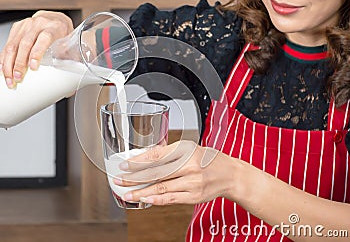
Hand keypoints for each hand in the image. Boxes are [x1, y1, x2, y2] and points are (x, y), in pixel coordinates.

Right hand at [0, 10, 73, 87]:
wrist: (56, 19)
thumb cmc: (64, 35)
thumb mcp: (71, 46)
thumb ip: (70, 65)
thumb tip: (69, 90)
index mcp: (55, 27)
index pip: (44, 38)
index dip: (37, 53)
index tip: (33, 67)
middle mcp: (39, 24)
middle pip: (25, 44)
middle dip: (19, 63)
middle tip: (18, 79)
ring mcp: (26, 25)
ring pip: (13, 45)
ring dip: (8, 64)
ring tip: (9, 79)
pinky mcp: (17, 28)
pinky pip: (7, 44)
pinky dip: (3, 58)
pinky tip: (2, 69)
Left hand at [114, 141, 239, 205]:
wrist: (230, 174)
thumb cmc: (208, 159)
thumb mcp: (190, 148)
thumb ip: (169, 152)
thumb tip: (144, 157)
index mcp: (186, 149)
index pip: (157, 155)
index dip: (138, 161)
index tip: (124, 165)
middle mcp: (189, 165)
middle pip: (156, 172)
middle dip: (134, 177)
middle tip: (119, 180)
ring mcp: (192, 182)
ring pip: (161, 187)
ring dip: (141, 191)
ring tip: (128, 193)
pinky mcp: (193, 196)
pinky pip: (171, 198)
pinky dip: (156, 200)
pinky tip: (145, 200)